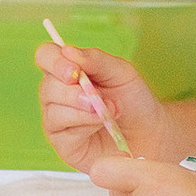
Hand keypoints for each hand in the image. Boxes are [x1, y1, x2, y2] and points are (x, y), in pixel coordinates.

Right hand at [36, 38, 170, 173]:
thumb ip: (95, 59)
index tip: (74, 71)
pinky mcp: (64, 143)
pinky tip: (100, 125)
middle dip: (73, 92)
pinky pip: (63, 131)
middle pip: (47, 86)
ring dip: (82, 110)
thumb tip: (67, 51)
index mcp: (67, 70)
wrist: (150, 131)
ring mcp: (58, 120)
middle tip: (98, 97)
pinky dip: (84, 125)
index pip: (45, 56)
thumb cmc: (133, 98)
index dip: (54, 61)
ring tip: (108, 112)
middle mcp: (57, 94)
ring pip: (53, 110)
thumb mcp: (120, 71)